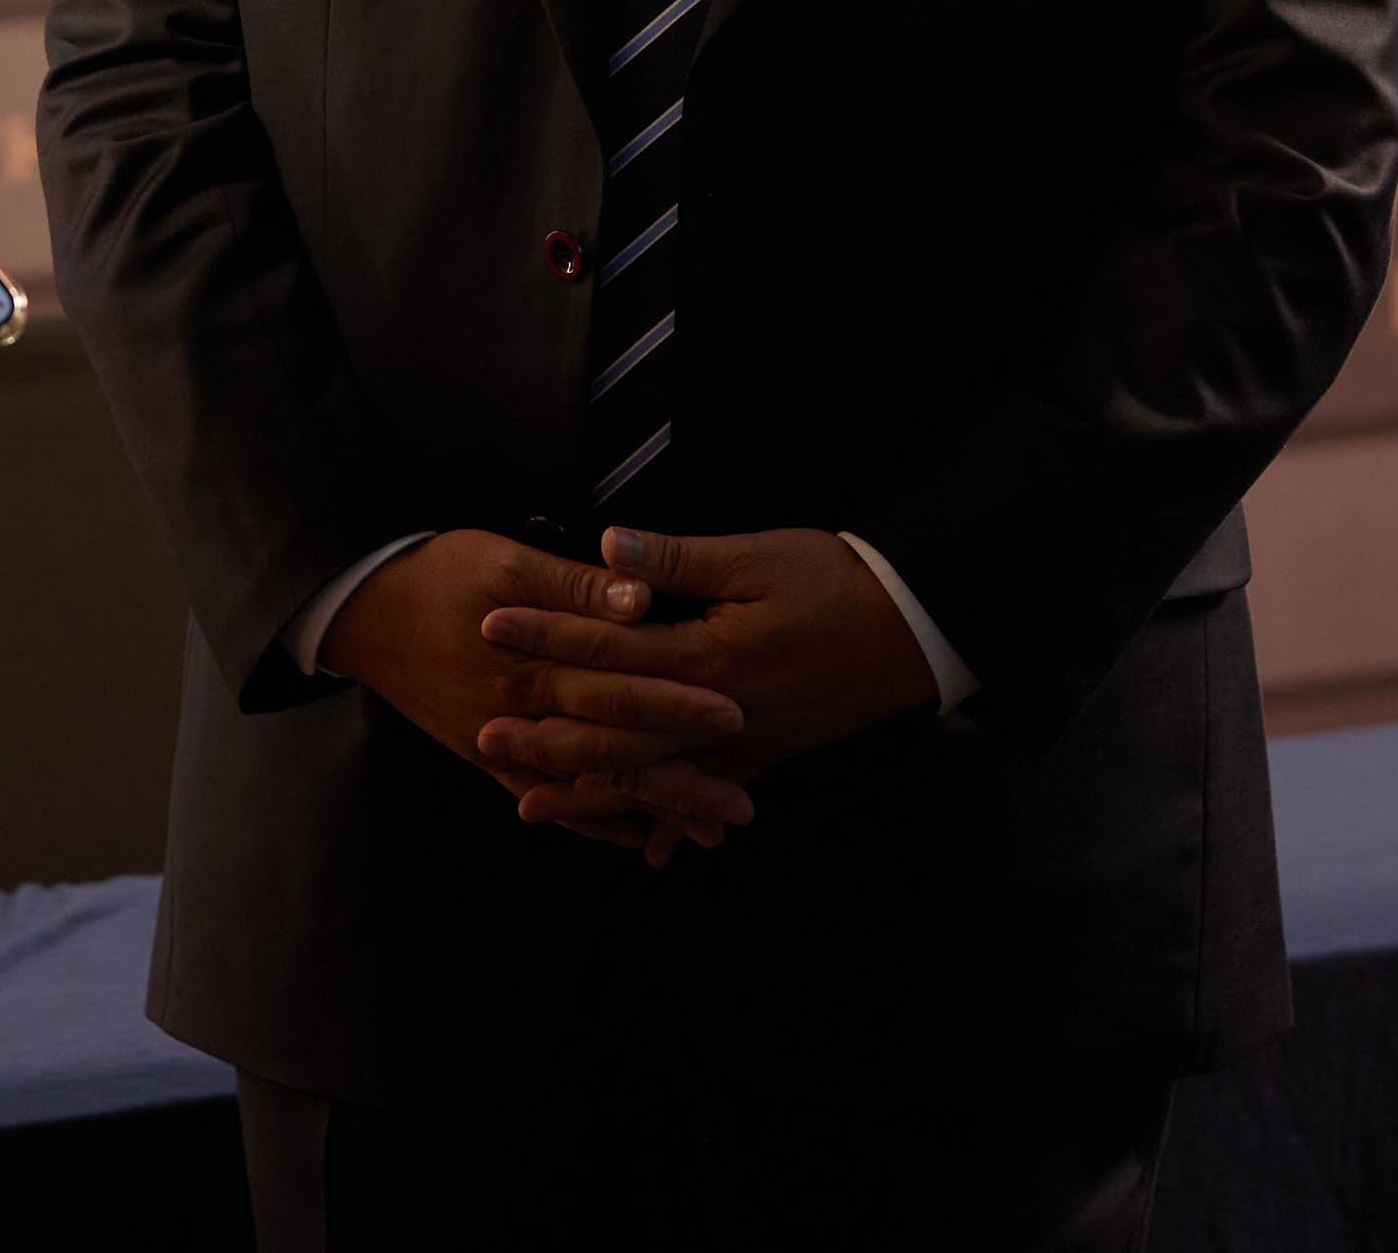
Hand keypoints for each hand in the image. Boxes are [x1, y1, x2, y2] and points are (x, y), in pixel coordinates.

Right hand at [319, 530, 744, 862]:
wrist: (361, 614)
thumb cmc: (438, 575)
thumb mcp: (503, 561)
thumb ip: (574, 586)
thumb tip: (640, 601)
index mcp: (533, 662)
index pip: (620, 688)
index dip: (678, 703)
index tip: (735, 716)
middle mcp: (521, 714)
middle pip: (615, 752)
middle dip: (681, 779)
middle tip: (743, 803)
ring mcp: (502, 744)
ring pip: (588, 786)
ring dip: (648, 809)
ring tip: (706, 829)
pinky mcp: (486, 757)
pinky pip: (545, 798)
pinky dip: (589, 817)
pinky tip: (632, 833)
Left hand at [474, 527, 937, 832]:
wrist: (915, 629)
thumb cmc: (836, 582)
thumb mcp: (756, 556)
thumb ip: (676, 559)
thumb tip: (605, 548)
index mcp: (705, 657)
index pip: (606, 647)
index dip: (545, 634)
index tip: (489, 625)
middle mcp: (716, 716)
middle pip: (613, 733)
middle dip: (545, 735)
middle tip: (482, 736)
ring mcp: (741, 747)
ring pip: (651, 781)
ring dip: (589, 792)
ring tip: (530, 802)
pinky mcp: (764, 759)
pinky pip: (705, 798)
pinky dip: (673, 823)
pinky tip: (648, 850)